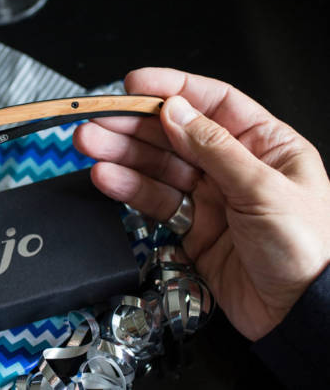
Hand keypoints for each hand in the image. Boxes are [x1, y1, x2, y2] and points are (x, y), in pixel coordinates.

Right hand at [74, 67, 329, 340]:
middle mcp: (234, 166)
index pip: (213, 103)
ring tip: (90, 144)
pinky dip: (129, 189)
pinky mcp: (192, 227)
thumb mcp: (263, 188)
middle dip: (134, 125)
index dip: (172, 89)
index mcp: (265, 144)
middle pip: (176, 134)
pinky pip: (155, 200)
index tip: (136, 84)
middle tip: (99, 118)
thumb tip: (176, 111)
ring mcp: (211, 197)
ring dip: (122, 154)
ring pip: (159, 167)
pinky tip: (107, 177)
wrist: (300, 314)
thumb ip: (215, 148)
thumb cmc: (308, 249)